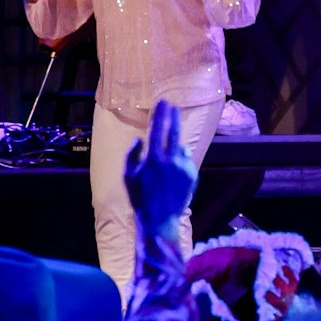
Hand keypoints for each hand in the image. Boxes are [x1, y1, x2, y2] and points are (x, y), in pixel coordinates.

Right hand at [124, 99, 195, 233]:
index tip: (163, 102)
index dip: (161, 114)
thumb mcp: (128, 176)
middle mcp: (172, 161)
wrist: (160, 218)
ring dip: (173, 144)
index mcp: (154, 159)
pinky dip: (178, 159)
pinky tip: (170, 170)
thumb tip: (139, 139)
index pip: (160, 129)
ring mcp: (185, 167)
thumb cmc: (140, 197)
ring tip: (163, 157)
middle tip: (172, 104)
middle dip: (173, 116)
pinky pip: (185, 160)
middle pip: (175, 131)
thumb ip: (132, 155)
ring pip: (180, 147)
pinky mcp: (193, 174)